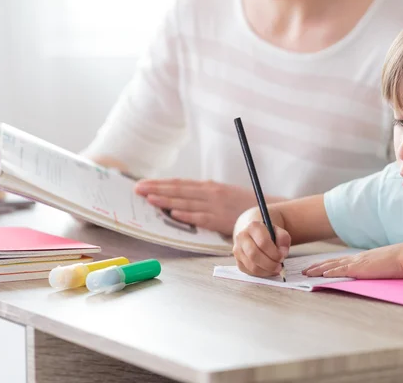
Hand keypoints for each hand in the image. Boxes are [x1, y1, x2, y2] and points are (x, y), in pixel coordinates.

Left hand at [134, 179, 258, 234]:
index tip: (143, 184)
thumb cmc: (240, 204)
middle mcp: (209, 193)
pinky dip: (187, 214)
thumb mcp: (221, 194)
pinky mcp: (220, 219)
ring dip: (166, 200)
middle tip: (137, 189)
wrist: (264, 210)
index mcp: (208, 187)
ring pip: (186, 202)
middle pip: (178, 190)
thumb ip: (203, 195)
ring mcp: (214, 206)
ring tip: (149, 199)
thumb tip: (180, 199)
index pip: (179, 184)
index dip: (160, 183)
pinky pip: (200, 217)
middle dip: (156, 189)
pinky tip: (174, 213)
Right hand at [233, 221, 290, 276]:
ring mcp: (237, 250)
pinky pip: (250, 271)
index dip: (274, 253)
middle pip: (254, 254)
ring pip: (251, 265)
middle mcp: (242, 237)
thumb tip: (282, 253)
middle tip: (279, 267)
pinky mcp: (238, 261)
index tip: (282, 257)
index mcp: (253, 226)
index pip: (262, 242)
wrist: (255, 235)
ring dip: (266, 270)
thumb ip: (283, 239)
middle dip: (269, 264)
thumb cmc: (269, 234)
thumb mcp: (279, 232)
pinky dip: (261, 273)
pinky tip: (268, 270)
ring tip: (275, 269)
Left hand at [302, 242, 402, 278]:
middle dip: (317, 267)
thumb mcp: (385, 265)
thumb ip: (376, 269)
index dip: (327, 265)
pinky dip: (329, 272)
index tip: (317, 267)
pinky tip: (320, 275)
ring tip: (306, 273)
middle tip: (304, 271)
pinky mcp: (360, 268)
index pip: (341, 261)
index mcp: (363, 258)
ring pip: (332, 266)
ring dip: (317, 269)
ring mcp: (358, 262)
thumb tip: (374, 274)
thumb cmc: (401, 262)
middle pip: (332, 262)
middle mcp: (357, 258)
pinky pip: (341, 270)